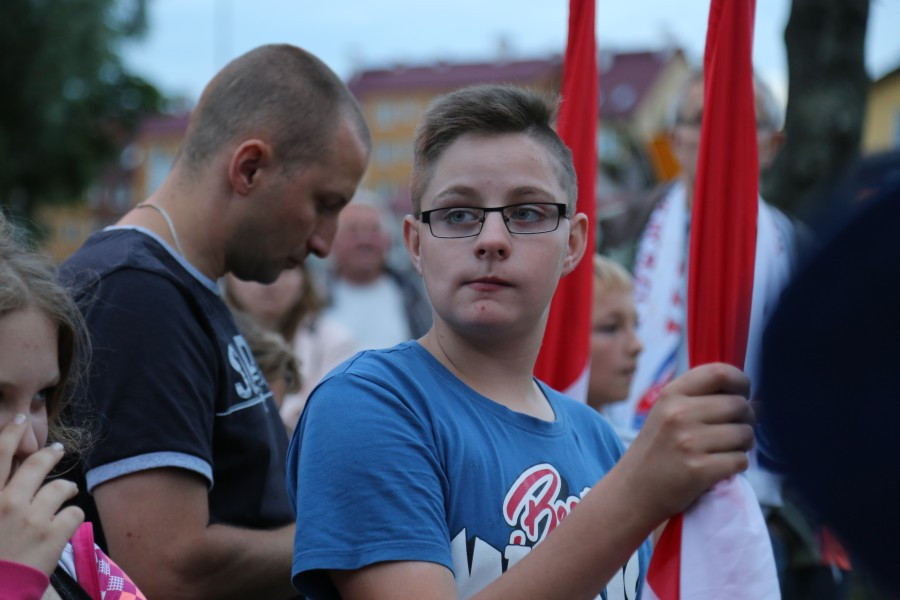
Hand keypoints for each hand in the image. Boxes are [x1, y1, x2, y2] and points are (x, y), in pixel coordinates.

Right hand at [0, 415, 83, 574]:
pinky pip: (74, 513)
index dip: (10, 434)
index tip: (19, 421)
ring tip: (69, 490)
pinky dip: (72, 516)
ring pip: (61, 487)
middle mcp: (9, 502)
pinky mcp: (54, 535)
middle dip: (50, 454)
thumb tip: (7, 482)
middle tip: (57, 450)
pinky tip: (68, 521)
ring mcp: (34, 518)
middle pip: (37, 465)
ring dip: (66, 488)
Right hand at [616, 363, 754, 524]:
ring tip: (725, 450)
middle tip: (735, 432)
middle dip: (748, 419)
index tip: (743, 394)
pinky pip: (740, 460)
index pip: (719, 372)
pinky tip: (720, 467)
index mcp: (671, 394)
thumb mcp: (666, 413)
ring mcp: (689, 442)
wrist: (633, 490)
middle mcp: (679, 414)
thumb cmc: (656, 450)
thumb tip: (753, 400)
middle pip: (739, 405)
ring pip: (745, 434)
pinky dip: (737, 465)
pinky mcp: (699, 469)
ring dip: (744, 445)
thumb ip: (701, 399)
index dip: (741, 381)